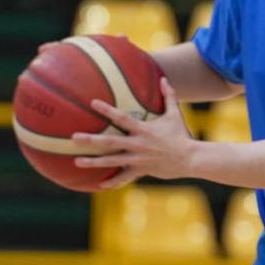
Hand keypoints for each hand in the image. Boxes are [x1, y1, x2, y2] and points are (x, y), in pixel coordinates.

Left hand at [71, 78, 194, 189]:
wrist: (191, 158)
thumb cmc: (182, 135)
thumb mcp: (175, 114)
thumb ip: (168, 95)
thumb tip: (163, 78)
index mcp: (143, 130)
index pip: (121, 118)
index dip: (107, 110)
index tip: (92, 103)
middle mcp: (137, 144)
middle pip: (109, 142)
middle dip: (91, 140)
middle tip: (73, 138)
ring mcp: (138, 159)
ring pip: (111, 161)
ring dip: (93, 162)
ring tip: (77, 161)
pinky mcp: (142, 170)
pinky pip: (124, 177)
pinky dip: (112, 182)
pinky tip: (99, 186)